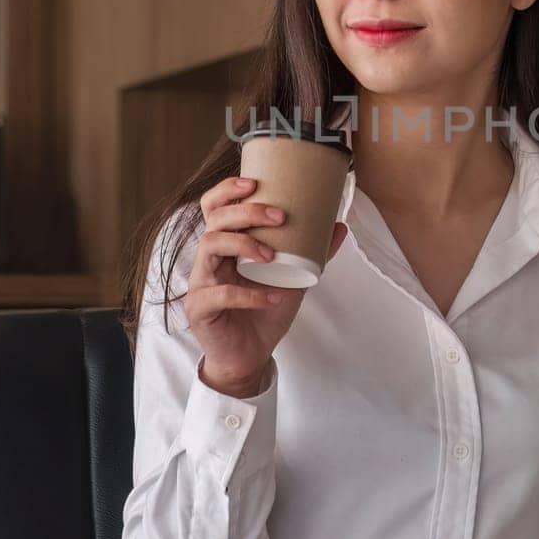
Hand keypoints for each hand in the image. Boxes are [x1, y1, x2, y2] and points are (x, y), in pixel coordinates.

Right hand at [185, 176, 347, 396]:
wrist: (252, 355)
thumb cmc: (265, 312)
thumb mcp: (295, 278)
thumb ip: (313, 252)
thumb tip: (339, 225)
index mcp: (226, 246)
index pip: (215, 207)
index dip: (228, 190)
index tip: (255, 183)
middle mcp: (209, 259)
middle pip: (215, 220)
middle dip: (246, 212)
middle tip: (279, 215)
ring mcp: (201, 282)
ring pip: (210, 246)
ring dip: (244, 244)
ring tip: (271, 255)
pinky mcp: (200, 308)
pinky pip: (219, 294)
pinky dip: (248, 294)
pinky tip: (271, 297)